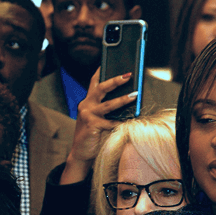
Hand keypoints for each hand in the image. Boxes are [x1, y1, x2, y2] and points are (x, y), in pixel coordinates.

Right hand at [59, 69, 138, 183]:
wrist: (80, 153)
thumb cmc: (93, 134)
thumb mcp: (98, 118)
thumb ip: (108, 108)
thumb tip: (130, 97)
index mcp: (87, 102)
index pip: (94, 82)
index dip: (100, 71)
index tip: (108, 61)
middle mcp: (86, 106)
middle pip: (101, 88)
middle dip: (115, 80)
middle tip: (129, 75)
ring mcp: (87, 116)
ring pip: (108, 104)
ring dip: (123, 99)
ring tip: (135, 95)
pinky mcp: (92, 126)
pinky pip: (111, 122)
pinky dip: (121, 121)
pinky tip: (131, 120)